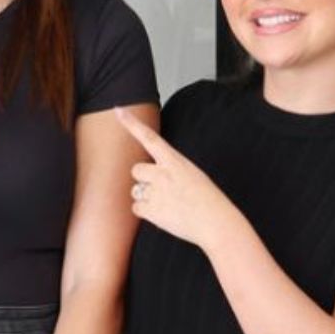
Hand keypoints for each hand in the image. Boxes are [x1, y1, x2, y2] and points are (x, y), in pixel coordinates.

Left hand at [114, 105, 244, 249]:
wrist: (216, 223)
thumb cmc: (207, 199)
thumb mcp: (192, 174)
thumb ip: (170, 170)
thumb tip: (150, 177)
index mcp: (176, 161)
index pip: (150, 138)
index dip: (131, 124)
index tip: (118, 110)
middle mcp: (163, 174)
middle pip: (136, 170)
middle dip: (144, 179)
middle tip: (162, 189)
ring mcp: (157, 193)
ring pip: (136, 190)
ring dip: (146, 197)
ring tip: (168, 204)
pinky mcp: (152, 211)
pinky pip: (137, 208)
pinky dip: (146, 212)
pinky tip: (164, 214)